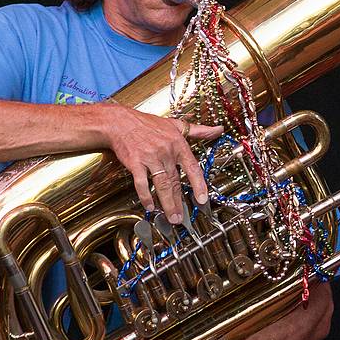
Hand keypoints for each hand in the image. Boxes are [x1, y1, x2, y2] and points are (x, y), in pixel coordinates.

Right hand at [100, 104, 221, 222]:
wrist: (120, 122)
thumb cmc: (147, 124)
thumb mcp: (176, 124)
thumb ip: (199, 130)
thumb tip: (219, 129)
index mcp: (178, 144)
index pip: (192, 168)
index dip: (199, 185)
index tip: (202, 199)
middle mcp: (166, 152)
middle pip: (176, 181)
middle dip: (179, 201)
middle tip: (182, 217)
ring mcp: (150, 158)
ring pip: (162, 184)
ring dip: (167, 203)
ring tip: (171, 217)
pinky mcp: (135, 162)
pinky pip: (142, 183)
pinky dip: (146, 196)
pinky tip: (149, 206)